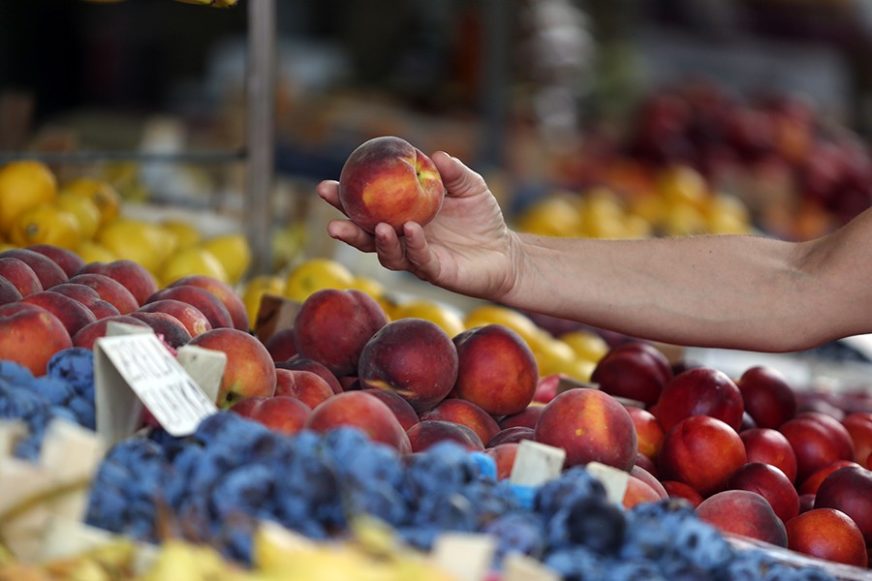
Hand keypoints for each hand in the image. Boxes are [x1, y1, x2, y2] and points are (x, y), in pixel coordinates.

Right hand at [317, 151, 521, 300]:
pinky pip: (419, 258)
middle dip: (347, 228)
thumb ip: (453, 172)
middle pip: (366, 236)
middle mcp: (403, 239)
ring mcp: (416, 257)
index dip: (345, 200)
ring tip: (379, 226)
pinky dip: (413, 244)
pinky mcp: (435, 271)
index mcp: (402, 215)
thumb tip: (436, 156)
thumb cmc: (483, 219)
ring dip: (379, 241)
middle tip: (331, 220)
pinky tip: (411, 230)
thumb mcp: (470, 187)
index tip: (327, 187)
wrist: (506, 253)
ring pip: (387, 254)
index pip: (368, 208)